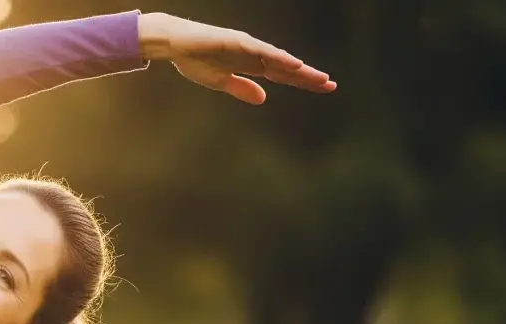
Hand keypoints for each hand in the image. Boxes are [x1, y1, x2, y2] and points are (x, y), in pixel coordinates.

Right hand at [137, 13, 335, 103]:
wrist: (174, 44)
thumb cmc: (194, 60)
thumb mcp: (220, 83)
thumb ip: (242, 89)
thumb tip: (263, 99)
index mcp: (251, 65)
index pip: (283, 75)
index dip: (303, 82)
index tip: (323, 88)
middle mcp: (254, 54)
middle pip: (287, 67)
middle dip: (308, 76)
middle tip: (331, 85)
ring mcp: (247, 46)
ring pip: (279, 59)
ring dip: (299, 68)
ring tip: (319, 77)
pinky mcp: (238, 41)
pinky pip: (262, 51)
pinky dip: (279, 57)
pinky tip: (294, 64)